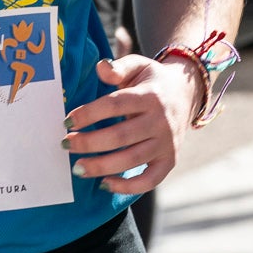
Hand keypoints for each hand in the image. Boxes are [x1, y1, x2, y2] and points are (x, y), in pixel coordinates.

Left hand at [64, 55, 198, 193]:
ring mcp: (167, 142)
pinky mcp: (170, 160)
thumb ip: (119, 67)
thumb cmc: (152, 82)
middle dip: (88, 143)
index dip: (89, 114)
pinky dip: (127, 187)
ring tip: (77, 167)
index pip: (116, 105)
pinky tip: (104, 184)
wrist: (187, 93)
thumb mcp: (139, 66)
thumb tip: (101, 68)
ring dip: (101, 166)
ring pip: (132, 159)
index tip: (67, 121)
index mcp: (151, 95)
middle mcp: (161, 120)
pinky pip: (150, 180)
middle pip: (121, 136)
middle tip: (66, 144)